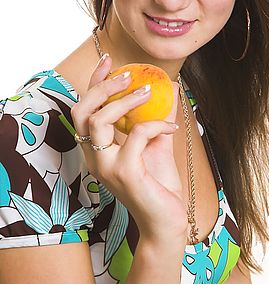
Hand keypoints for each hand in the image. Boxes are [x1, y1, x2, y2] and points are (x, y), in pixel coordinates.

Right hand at [70, 55, 186, 244]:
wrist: (166, 222)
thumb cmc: (160, 187)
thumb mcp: (157, 145)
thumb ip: (156, 119)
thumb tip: (168, 89)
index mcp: (98, 150)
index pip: (86, 110)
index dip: (94, 82)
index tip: (110, 61)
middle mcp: (95, 158)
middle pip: (81, 111)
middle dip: (103, 86)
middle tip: (129, 75)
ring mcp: (106, 167)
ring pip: (99, 120)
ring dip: (126, 100)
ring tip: (149, 92)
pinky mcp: (125, 173)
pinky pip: (136, 135)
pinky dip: (156, 125)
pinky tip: (171, 128)